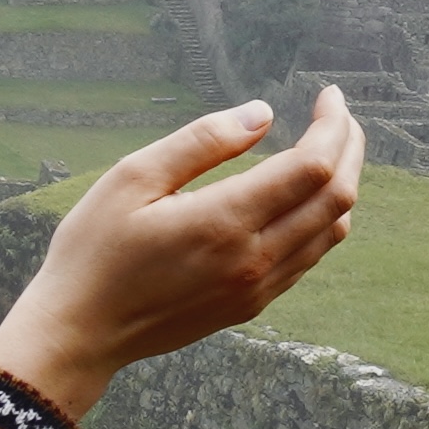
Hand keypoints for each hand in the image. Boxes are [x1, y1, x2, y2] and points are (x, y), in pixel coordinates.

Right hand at [0, 86, 364, 424]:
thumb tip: (262, 114)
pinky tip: (304, 199)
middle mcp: (254, 259)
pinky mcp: (251, 305)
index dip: (332, 125)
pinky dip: (322, 220)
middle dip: (348, 147)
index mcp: (225, 221)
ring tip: (329, 150)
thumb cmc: (94, 252)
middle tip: (337, 115)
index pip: (313, 167)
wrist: (80, 333)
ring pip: (331, 231)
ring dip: (341, 184)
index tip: (327, 95)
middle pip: (336, 197)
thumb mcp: (131, 178)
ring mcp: (257, 287)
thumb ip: (201, 142)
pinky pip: (308, 257)